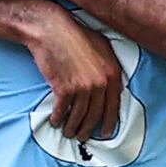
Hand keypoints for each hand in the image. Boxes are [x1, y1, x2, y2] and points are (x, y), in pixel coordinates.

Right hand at [19, 7, 127, 142]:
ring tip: (69, 132)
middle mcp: (100, 82)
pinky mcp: (64, 88)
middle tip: (84, 137)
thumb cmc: (74, 35)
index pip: (114, 104)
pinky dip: (57, 118)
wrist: (51, 29)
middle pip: (96, 114)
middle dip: (89, 129)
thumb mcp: (101, 46)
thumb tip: (111, 84)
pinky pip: (62, 110)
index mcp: (112, 72)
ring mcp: (83, 86)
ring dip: (72, 127)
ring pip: (78, 116)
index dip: (110, 122)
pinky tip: (55, 121)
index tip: (106, 133)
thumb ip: (108, 66)